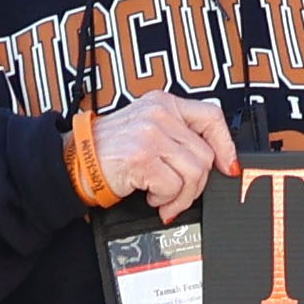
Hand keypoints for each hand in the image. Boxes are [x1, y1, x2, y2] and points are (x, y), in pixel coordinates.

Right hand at [95, 91, 238, 219]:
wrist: (75, 161)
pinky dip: (165, 200)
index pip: (211, 117)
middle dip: (196, 184)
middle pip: (205, 155)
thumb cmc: (110, 150)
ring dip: (181, 196)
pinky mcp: (142, 157)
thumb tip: (215, 158)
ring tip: (162, 198)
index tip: (229, 166)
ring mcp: (150, 134)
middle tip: (178, 194)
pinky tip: (150, 196)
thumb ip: (177, 135)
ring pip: (193, 173)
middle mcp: (159, 114)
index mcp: (163, 103)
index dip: (226, 145)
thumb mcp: (146, 128)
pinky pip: (173, 186)